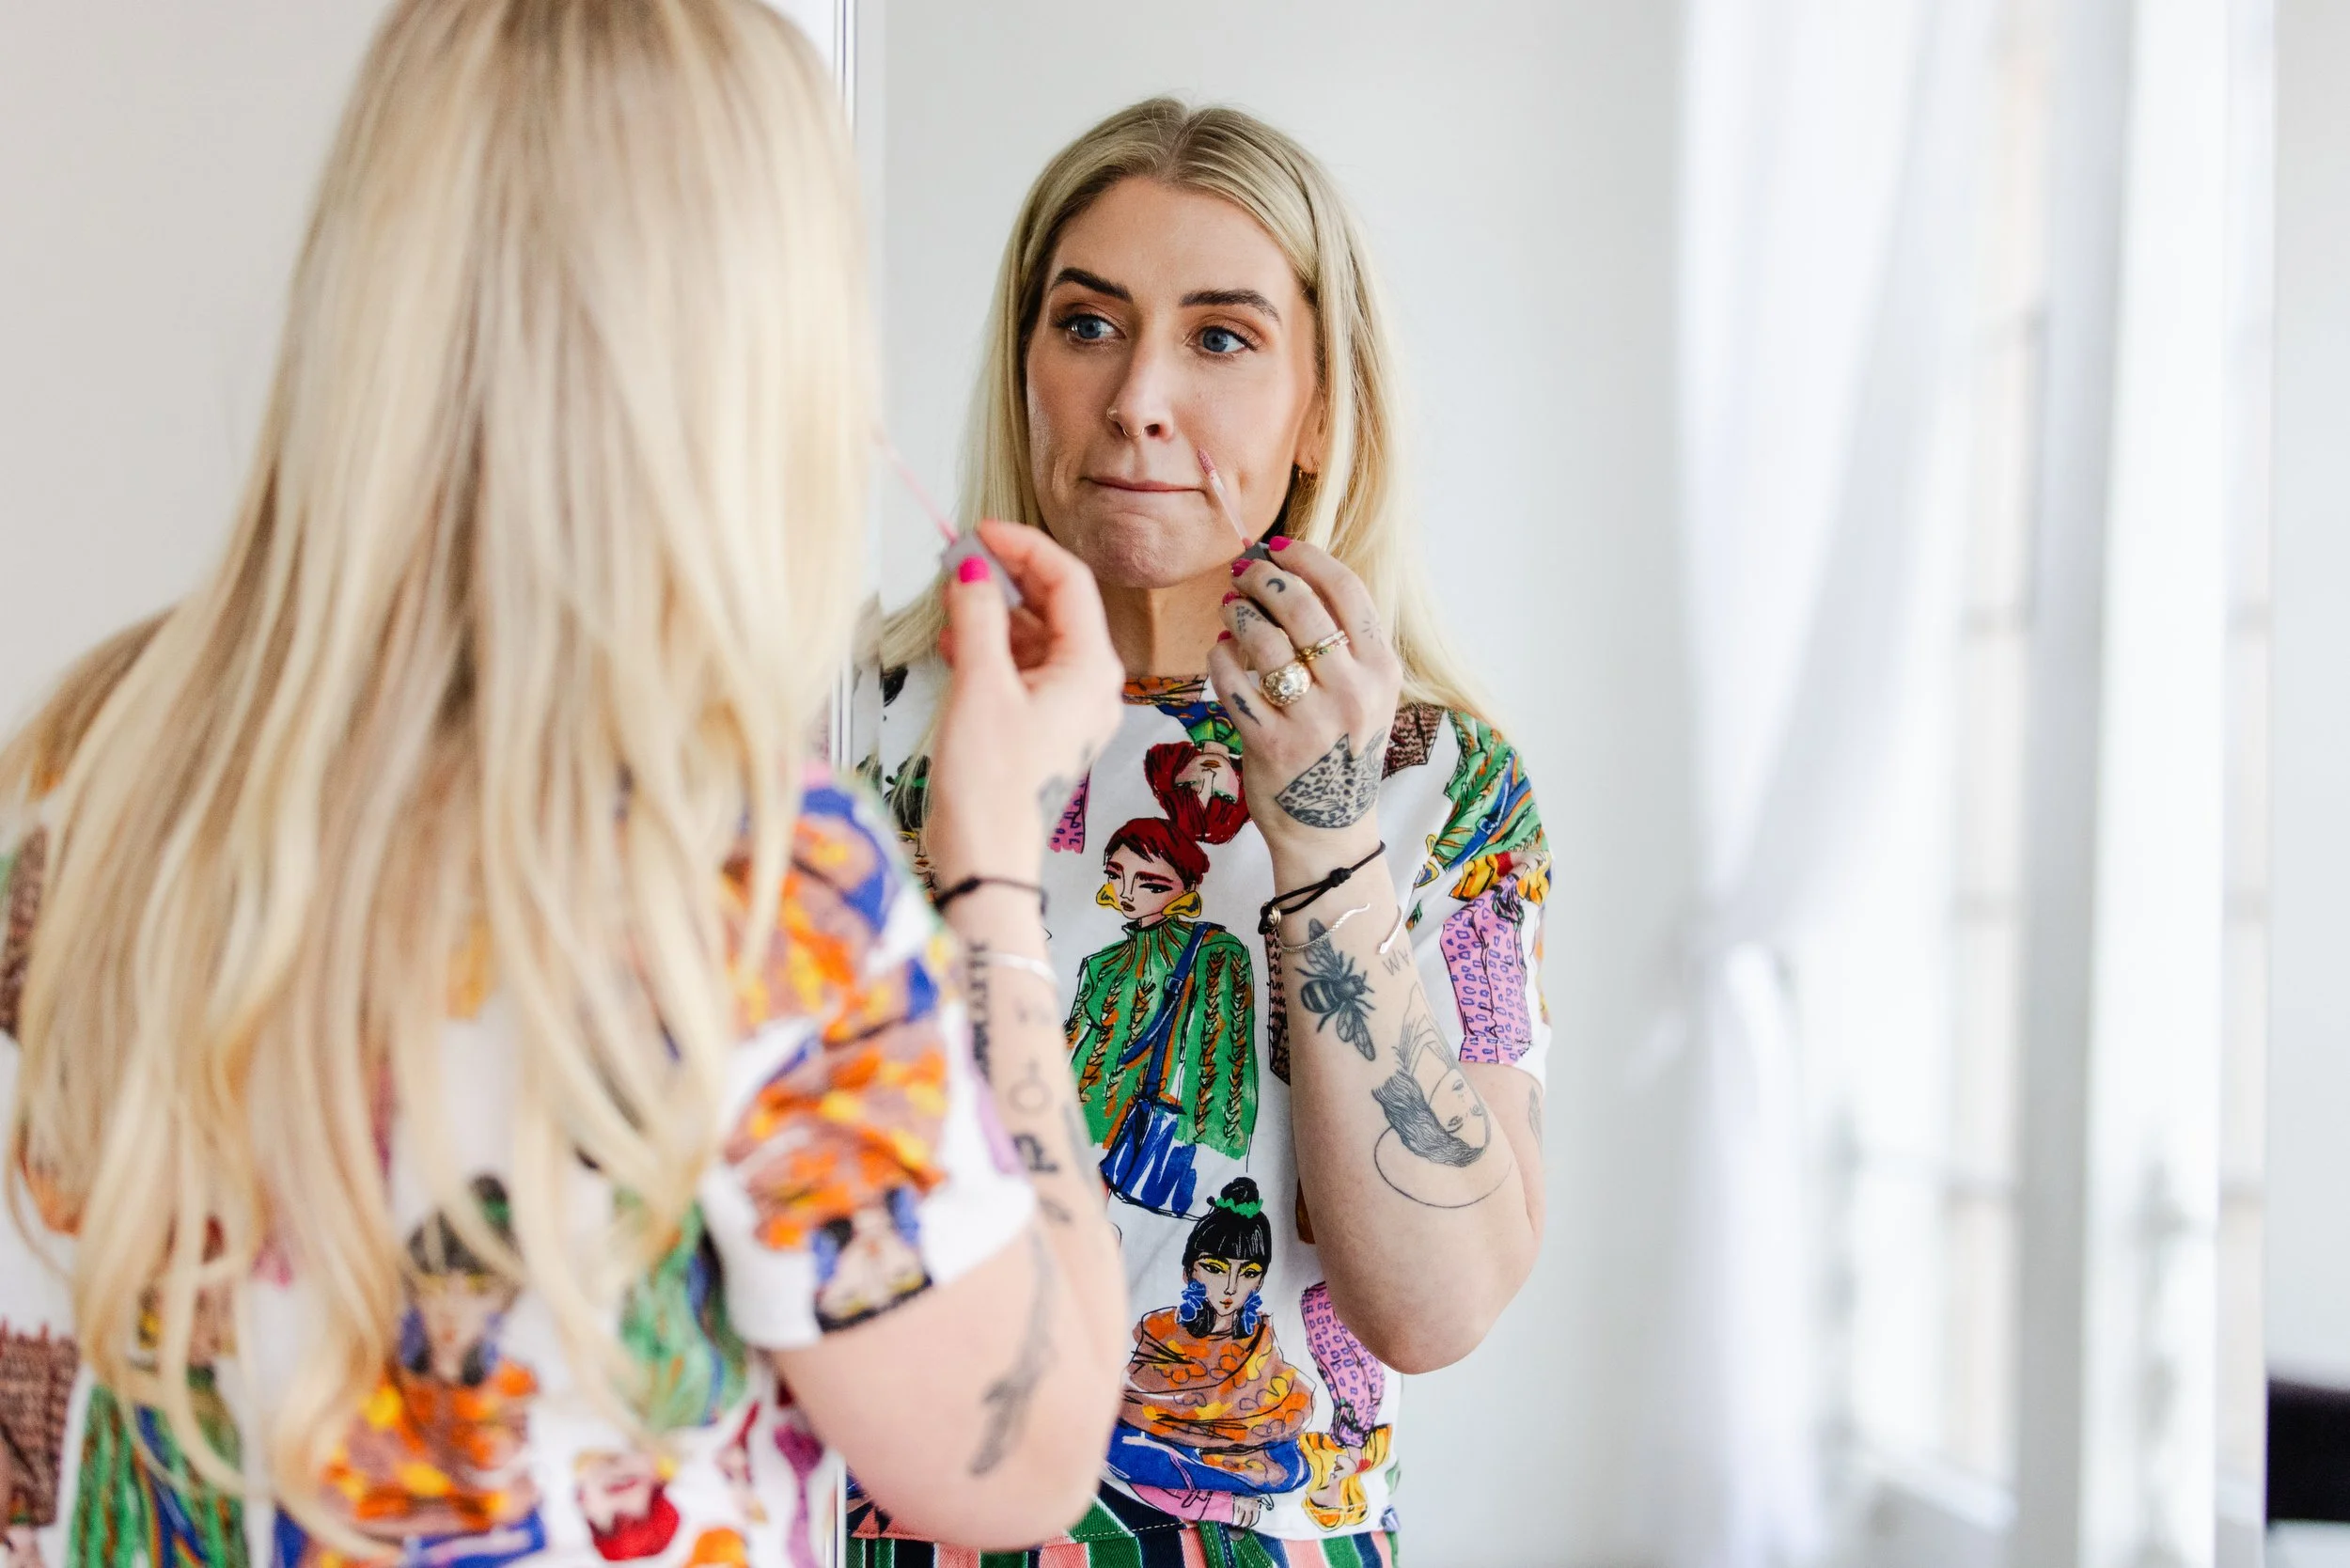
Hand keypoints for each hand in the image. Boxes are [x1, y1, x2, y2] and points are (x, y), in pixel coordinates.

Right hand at [926, 520, 1122, 884]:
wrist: (986, 852)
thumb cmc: (992, 782)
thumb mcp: (980, 683)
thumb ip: (978, 617)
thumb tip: (973, 570)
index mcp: (1091, 668)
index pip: (1068, 581)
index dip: (1025, 547)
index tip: (983, 532)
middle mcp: (1090, 684)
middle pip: (1055, 606)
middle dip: (1007, 580)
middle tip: (961, 562)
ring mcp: (1068, 706)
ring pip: (1036, 637)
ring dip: (994, 616)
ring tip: (951, 606)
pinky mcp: (1043, 725)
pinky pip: (1024, 669)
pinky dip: (992, 650)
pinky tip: (956, 644)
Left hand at [1200, 470, 1401, 867]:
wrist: (1329, 831)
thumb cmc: (1341, 752)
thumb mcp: (1366, 694)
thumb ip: (1343, 642)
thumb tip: (1291, 576)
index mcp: (1382, 671)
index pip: (1347, 591)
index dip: (1307, 558)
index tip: (1279, 547)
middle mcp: (1352, 693)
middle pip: (1300, 607)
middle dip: (1263, 578)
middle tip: (1243, 571)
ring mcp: (1311, 720)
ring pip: (1262, 640)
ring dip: (1237, 613)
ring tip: (1230, 610)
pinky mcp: (1270, 744)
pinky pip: (1232, 682)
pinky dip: (1220, 657)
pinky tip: (1221, 651)